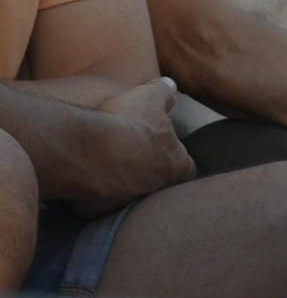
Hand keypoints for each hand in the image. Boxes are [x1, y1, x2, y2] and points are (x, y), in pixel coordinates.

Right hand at [74, 78, 195, 216]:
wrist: (90, 150)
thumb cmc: (127, 122)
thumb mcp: (149, 96)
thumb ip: (164, 92)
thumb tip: (170, 86)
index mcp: (176, 164)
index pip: (186, 167)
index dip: (176, 160)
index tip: (162, 151)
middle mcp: (159, 188)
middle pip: (160, 185)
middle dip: (149, 176)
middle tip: (132, 162)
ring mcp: (131, 203)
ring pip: (132, 197)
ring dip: (123, 185)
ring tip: (108, 170)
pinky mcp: (101, 211)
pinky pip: (102, 207)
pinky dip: (98, 197)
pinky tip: (89, 183)